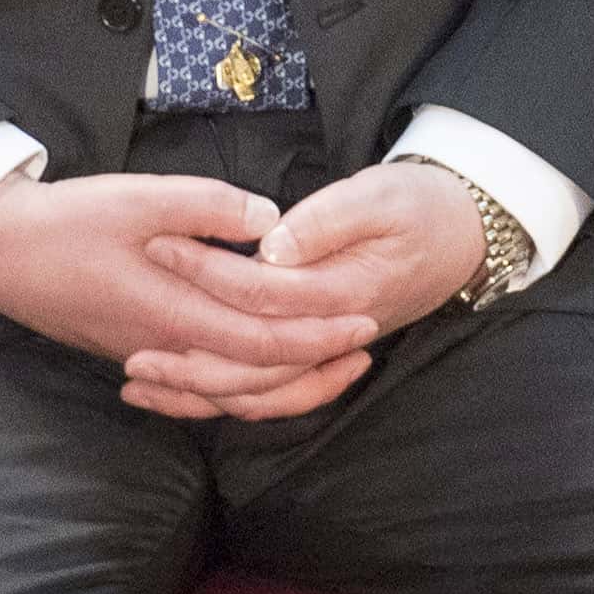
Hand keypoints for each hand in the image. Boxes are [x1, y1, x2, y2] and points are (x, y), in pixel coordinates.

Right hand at [0, 169, 382, 417]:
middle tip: (365, 345)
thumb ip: (209, 206)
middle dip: (316, 366)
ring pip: (229, 390)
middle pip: (256, 379)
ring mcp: (149, 356)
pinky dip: (237, 390)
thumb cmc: (66, 222)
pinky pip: (199, 388)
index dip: (317, 334)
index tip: (363, 318)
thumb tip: (271, 219)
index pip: (263, 340)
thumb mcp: (139, 197)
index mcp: (173, 311)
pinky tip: (257, 382)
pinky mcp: (136, 353)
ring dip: (284, 382)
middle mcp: (166, 347)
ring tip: (328, 365)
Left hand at [129, 160, 485, 418]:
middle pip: (255, 366)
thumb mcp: (380, 196)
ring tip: (139, 384)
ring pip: (260, 392)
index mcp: (345, 291)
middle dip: (189, 361)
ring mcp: (327, 350)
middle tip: (129, 354)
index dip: (207, 272)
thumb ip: (325, 222)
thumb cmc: (420, 207)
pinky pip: (270, 391)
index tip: (158, 244)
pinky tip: (178, 393)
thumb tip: (270, 244)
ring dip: (199, 393)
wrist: (464, 238)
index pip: (264, 292)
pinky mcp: (317, 353)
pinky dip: (223, 398)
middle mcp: (335, 334)